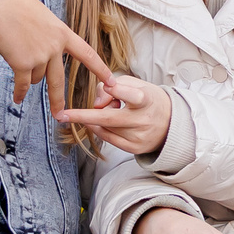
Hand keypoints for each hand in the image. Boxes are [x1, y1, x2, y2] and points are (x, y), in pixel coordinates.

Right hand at [0, 0, 109, 114]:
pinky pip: (23, 84)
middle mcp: (55, 47)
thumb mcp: (40, 15)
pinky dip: (19, 93)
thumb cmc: (13, 5)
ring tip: (15, 54)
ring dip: (26, 73)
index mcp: (62, 33)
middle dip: (59, 100)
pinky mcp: (24, 64)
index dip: (100, 69)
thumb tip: (46, 47)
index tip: (111, 81)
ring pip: (36, 78)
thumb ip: (47, 33)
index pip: (88, 54)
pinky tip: (18, 98)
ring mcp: (40, 57)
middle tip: (62, 114)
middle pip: (59, 81)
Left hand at [59, 72, 173, 154]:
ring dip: (97, 119)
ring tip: (111, 110)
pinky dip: (99, 129)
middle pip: (109, 118)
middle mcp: (144, 120)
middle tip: (63, 115)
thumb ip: (113, 86)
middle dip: (83, 116)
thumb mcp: (136, 84)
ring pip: (105, 127)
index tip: (109, 89)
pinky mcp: (134, 148)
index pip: (133, 96)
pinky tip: (99, 123)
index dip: (120, 92)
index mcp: (147, 100)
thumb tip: (96, 104)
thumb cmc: (147, 99)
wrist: (170, 124)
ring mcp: (139, 136)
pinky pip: (108, 139)